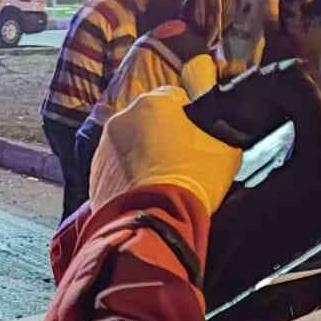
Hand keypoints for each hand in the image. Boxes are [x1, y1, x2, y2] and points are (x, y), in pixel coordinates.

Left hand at [89, 86, 243, 215]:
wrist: (156, 221)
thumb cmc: (194, 180)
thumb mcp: (225, 149)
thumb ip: (218, 128)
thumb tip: (217, 126)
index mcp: (154, 102)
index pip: (175, 98)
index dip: (188, 118)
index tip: (195, 137)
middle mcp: (122, 118)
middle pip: (147, 121)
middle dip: (160, 136)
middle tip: (177, 161)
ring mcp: (104, 147)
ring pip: (128, 146)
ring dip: (140, 157)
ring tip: (158, 181)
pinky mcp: (94, 176)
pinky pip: (115, 171)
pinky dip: (126, 178)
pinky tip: (142, 194)